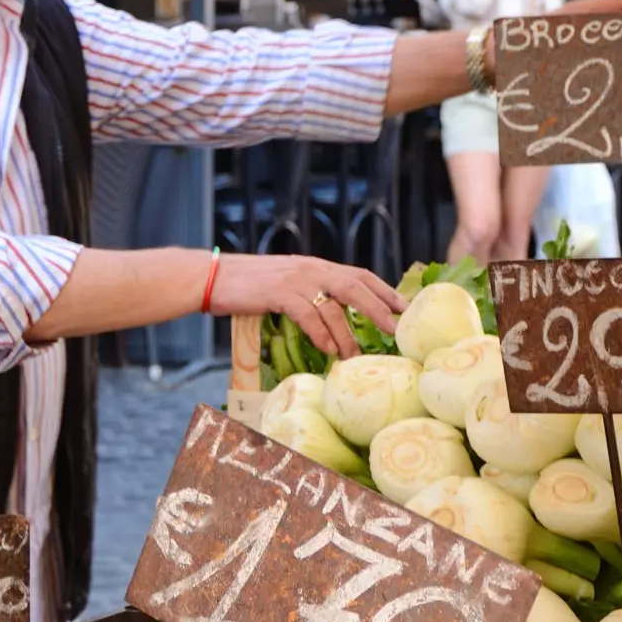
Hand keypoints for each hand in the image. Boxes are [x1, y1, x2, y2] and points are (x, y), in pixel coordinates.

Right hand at [210, 254, 406, 359]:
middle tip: (398, 331)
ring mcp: (296, 280)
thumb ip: (311, 293)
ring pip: (334, 306)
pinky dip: (321, 334)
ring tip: (355, 356)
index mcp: (317, 265)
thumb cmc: (249, 285)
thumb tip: (334, 319)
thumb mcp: (288, 282)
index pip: (361, 275)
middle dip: (380, 309)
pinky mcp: (279, 294)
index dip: (386, 291)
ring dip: (348, 334)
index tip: (406, 308)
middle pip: (357, 287)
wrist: (215, 277)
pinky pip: (309, 315)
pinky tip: (328, 349)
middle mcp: (312, 269)